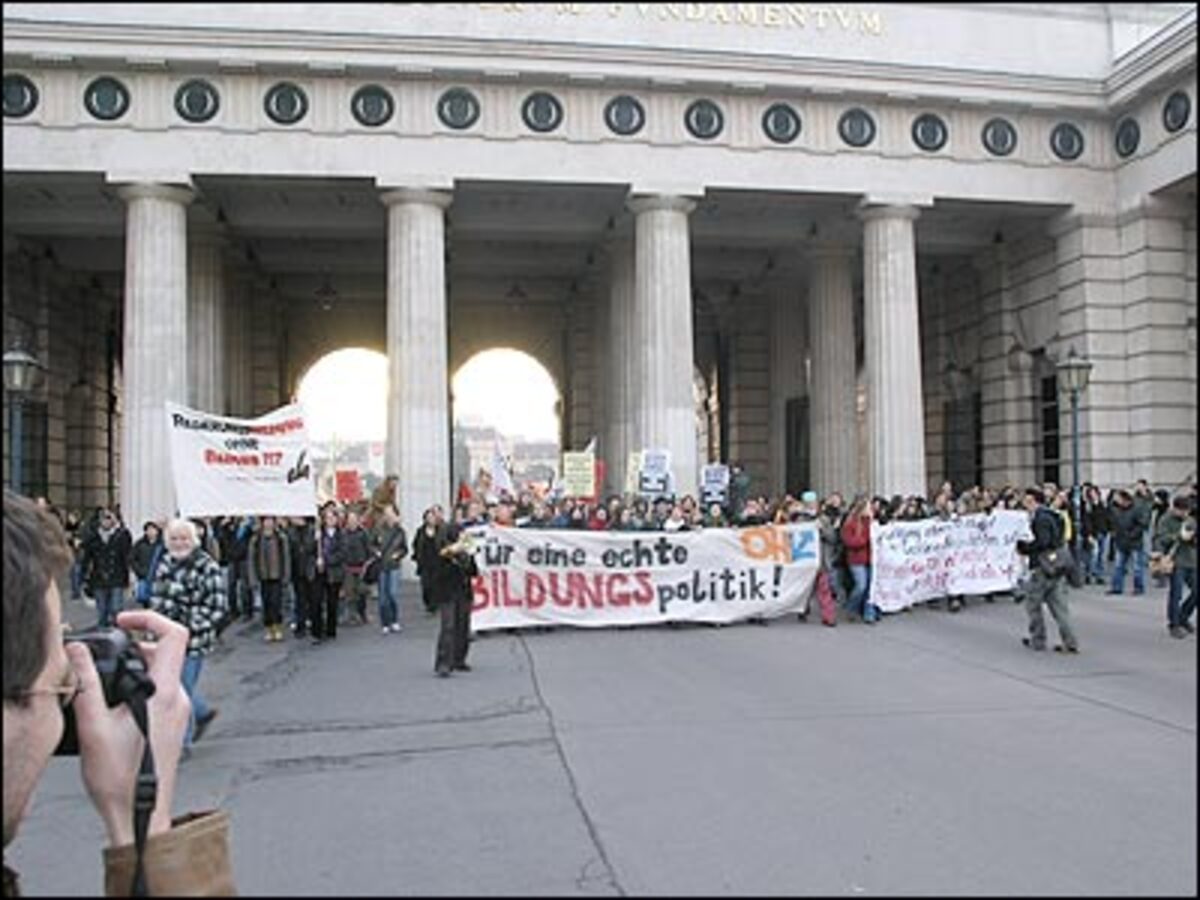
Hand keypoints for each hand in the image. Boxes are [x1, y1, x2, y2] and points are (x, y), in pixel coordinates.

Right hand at [67, 610, 191, 846]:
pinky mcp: (173, 722)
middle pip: (166, 651)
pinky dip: (140, 685)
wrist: (137, 812)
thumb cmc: (119, 778)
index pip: (174, 634)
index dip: (150, 618)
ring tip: (107, 680)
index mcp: (164, 692)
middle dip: (135, 645)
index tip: (124, 621)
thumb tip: (78, 651)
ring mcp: (179, 710)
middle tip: (107, 654)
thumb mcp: (94, 725)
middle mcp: (178, 698)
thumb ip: (87, 683)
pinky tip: (115, 703)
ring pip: (162, 671)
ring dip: (136, 667)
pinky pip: (161, 691)